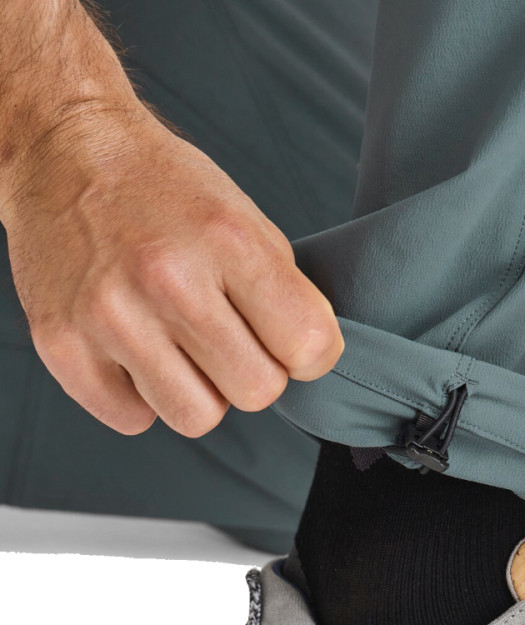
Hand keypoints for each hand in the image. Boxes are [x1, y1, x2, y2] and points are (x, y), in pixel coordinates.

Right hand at [3, 104, 342, 436]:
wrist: (63, 150)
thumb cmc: (165, 191)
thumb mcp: (246, 220)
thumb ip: (284, 293)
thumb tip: (308, 362)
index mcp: (228, 241)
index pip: (309, 347)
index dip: (308, 355)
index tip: (289, 342)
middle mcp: (168, 279)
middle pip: (257, 393)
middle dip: (250, 371)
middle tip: (225, 336)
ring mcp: (109, 315)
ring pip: (196, 418)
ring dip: (197, 391)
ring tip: (177, 342)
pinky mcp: (60, 344)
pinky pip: (133, 419)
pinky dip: (139, 395)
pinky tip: (132, 348)